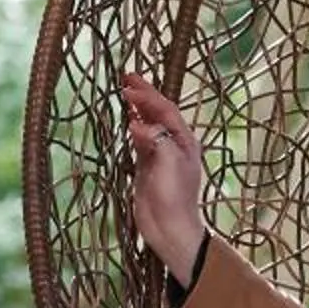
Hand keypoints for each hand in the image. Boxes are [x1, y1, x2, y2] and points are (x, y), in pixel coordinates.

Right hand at [121, 74, 208, 278]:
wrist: (169, 229)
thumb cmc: (174, 198)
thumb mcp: (169, 166)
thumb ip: (155, 141)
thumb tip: (136, 123)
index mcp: (184, 141)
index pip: (166, 110)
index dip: (148, 96)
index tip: (129, 84)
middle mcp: (174, 144)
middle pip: (158, 113)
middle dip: (144, 95)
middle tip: (127, 78)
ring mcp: (160, 155)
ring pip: (148, 124)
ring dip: (137, 109)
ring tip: (124, 93)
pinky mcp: (147, 167)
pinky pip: (140, 141)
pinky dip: (133, 128)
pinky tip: (126, 121)